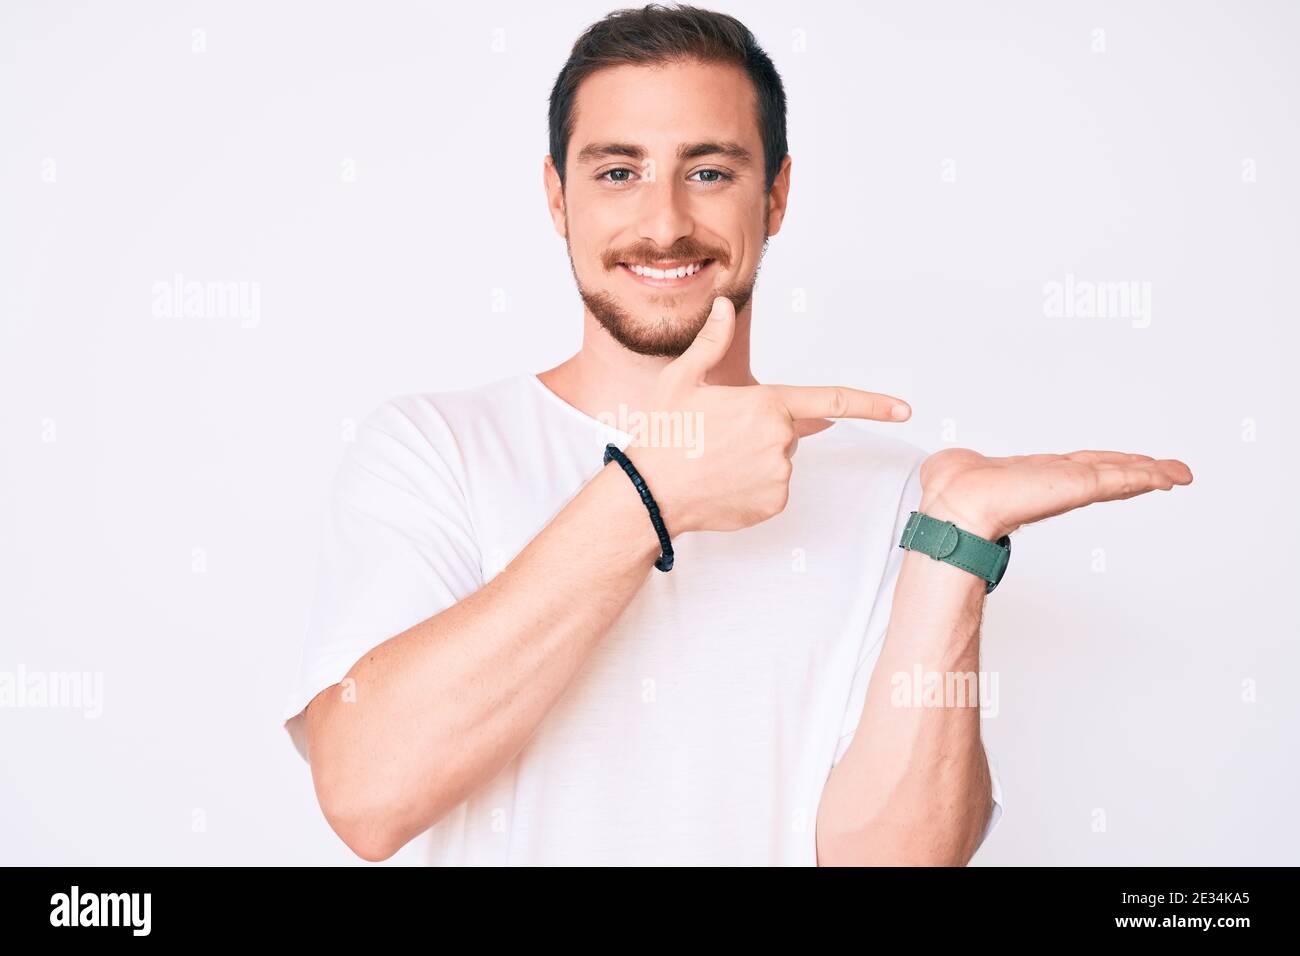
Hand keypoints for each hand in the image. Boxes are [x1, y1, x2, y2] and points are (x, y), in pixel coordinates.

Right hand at [628, 296, 912, 533]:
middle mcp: (781, 441)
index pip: (832, 399)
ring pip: (779, 460)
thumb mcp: (682, 380)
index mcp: (767, 404)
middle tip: (719, 437)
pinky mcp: (773, 504)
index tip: (904, 409)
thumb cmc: (664, 434)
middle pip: (789, 431)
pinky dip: (753, 487)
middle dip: (762, 430)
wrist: (650, 494)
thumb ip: (711, 343)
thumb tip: (721, 306)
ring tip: (714, 461)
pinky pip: (773, 489)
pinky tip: (722, 484)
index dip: (872, 404)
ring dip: (755, 458)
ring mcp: (779, 476)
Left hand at [918, 447, 1194, 539]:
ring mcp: (1067, 486)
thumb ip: (966, 471)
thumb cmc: (954, 488)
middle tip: (1173, 473)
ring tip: (1177, 474)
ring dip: (1148, 474)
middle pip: (1106, 472)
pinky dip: (1143, 476)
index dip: (1105, 468)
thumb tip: (941, 470)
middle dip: (1139, 472)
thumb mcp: (967, 471)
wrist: (956, 502)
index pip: (1079, 469)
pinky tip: (1164, 475)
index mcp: (1033, 478)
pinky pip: (1117, 479)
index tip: (1131, 468)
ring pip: (1117, 476)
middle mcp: (1054, 482)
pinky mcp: (1077, 486)